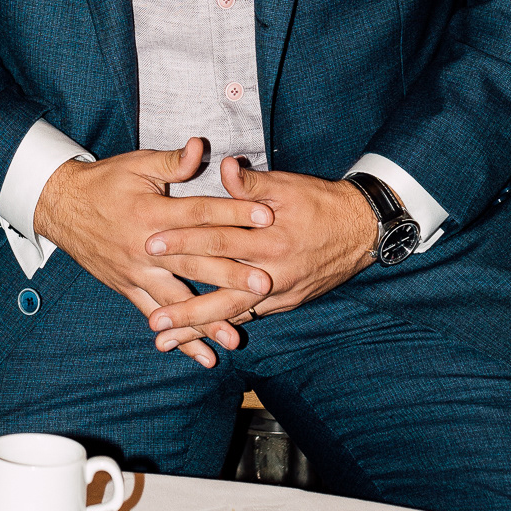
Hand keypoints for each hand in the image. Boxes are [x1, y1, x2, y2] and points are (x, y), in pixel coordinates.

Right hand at [32, 138, 275, 367]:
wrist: (62, 206)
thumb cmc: (105, 181)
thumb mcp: (136, 164)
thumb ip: (172, 160)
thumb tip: (201, 146)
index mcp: (151, 212)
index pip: (199, 213)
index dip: (233, 213)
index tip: (267, 217)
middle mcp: (145, 247)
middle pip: (194, 262)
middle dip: (230, 273)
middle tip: (263, 283)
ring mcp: (136, 272)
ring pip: (176, 298)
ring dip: (207, 317)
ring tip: (236, 334)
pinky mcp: (128, 288)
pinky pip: (156, 315)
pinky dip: (180, 338)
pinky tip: (206, 356)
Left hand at [142, 157, 376, 352]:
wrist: (360, 228)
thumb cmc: (319, 202)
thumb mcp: (287, 186)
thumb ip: (251, 183)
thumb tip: (223, 167)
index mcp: (269, 238)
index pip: (217, 239)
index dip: (183, 241)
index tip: (150, 245)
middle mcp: (273, 272)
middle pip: (221, 292)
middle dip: (184, 307)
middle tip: (152, 321)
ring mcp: (280, 292)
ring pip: (232, 314)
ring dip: (197, 329)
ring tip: (164, 342)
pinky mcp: (285, 302)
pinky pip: (250, 319)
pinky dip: (224, 330)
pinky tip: (200, 343)